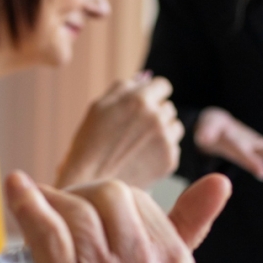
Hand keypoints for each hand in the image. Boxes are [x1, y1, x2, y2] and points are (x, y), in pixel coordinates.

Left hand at [3, 171, 231, 262]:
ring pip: (78, 209)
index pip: (137, 198)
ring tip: (35, 209)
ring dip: (50, 203)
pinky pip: (48, 229)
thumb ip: (189, 229)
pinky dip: (27, 205)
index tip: (84, 214)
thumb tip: (220, 183)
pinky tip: (16, 188)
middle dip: (79, 197)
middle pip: (110, 195)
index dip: (101, 200)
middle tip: (58, 213)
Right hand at [56, 75, 184, 188]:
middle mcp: (156, 116)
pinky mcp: (170, 160)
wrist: (89, 184)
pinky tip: (141, 159)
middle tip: (135, 131)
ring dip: (162, 132)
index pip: (162, 85)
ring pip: (174, 126)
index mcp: (138, 99)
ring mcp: (165, 139)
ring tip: (138, 145)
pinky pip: (173, 148)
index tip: (146, 104)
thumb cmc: (88, 144)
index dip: (153, 94)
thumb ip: (122, 88)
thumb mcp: (98, 107)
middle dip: (155, 115)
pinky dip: (161, 152)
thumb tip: (143, 78)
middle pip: (168, 107)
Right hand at [194, 107, 262, 180]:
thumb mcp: (204, 128)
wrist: (211, 132)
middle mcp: (245, 153)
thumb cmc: (207, 128)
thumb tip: (202, 138)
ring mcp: (254, 150)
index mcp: (230, 150)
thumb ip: (204, 132)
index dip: (251, 162)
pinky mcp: (259, 145)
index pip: (241, 156)